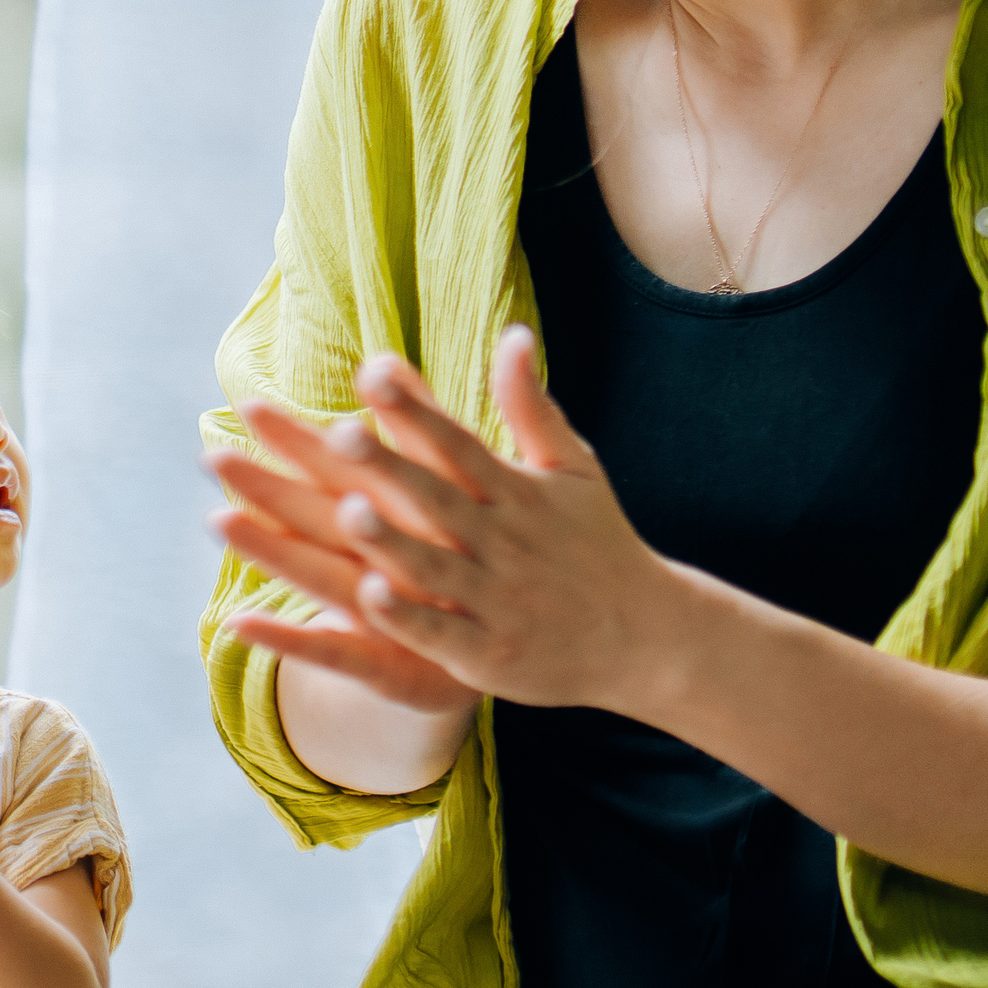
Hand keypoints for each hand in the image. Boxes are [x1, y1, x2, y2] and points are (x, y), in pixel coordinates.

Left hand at [213, 333, 690, 714]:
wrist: (648, 637)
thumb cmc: (598, 542)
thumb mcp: (574, 470)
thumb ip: (531, 407)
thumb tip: (514, 333)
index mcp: (517, 492)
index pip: (458, 443)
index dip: (416, 411)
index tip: (370, 373)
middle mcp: (504, 541)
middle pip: (439, 498)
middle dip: (390, 467)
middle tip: (339, 434)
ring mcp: (497, 599)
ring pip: (435, 566)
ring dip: (391, 541)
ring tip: (346, 511)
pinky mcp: (489, 653)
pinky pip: (442, 632)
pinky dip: (408, 618)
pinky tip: (367, 599)